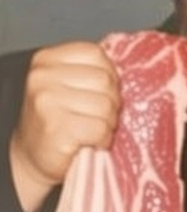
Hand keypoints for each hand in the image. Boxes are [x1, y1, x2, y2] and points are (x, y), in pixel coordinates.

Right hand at [9, 42, 120, 211]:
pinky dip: (103, 140)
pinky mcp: (57, 129)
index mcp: (46, 60)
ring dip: (108, 123)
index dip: (109, 76)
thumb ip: (90, 72)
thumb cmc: (57, 121)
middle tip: (98, 117)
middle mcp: (43, 77)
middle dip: (111, 102)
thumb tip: (129, 69)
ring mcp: (48, 102)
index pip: (95, 54)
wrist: (33, 157)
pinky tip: (91, 143)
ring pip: (106, 105)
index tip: (101, 93)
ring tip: (92, 131)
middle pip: (105, 80)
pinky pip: (101, 128)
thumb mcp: (67, 85)